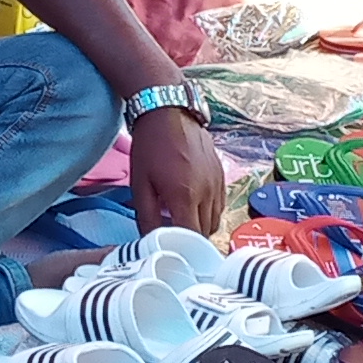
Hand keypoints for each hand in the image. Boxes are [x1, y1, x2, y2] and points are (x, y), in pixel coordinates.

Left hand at [128, 107, 225, 237]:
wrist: (169, 113)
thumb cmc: (150, 148)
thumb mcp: (140, 184)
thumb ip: (147, 217)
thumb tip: (151, 242)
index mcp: (184, 196)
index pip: (191, 238)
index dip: (182, 249)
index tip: (171, 250)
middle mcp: (207, 193)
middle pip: (205, 233)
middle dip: (190, 239)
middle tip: (173, 236)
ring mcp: (218, 184)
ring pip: (215, 221)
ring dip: (200, 226)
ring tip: (181, 219)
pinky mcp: (222, 175)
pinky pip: (220, 206)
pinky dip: (208, 212)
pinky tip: (192, 204)